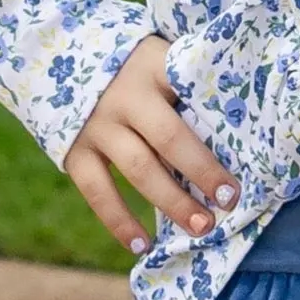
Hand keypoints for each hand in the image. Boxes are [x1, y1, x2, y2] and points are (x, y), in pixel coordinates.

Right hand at [65, 34, 236, 254]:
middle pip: (169, 139)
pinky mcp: (74, 150)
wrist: (59, 54)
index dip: (217, 125)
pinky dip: (119, 221)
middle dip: (201, 173)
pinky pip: (98, 191)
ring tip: (200, 228)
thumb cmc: (133, 67)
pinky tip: (141, 245)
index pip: (191, 96)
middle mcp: (124, 96)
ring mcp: (97, 124)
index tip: (240, 161)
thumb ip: (189, 85)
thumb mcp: (161, 59)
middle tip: (227, 204)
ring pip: (138, 169)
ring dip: (171, 202)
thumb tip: (238, 133)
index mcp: (154, 67)